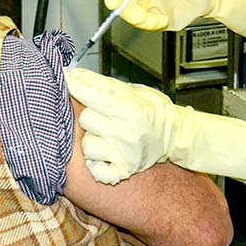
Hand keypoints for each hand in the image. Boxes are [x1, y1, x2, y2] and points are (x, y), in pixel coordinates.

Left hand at [65, 67, 245, 188]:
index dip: (75, 85)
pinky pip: (95, 169)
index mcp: (130, 109)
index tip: (69, 79)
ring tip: (109, 134)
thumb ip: (104, 85)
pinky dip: (97, 162)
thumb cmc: (154, 110)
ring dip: (94, 138)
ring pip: (87, 144)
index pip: (89, 94)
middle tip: (104, 114)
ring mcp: (124, 155)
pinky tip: (106, 153)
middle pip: (86, 119)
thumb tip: (74, 75)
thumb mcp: (133, 90)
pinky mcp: (123, 171)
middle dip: (92, 114)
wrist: (176, 136)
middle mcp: (126, 134)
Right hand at [105, 0, 245, 43]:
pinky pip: (143, 24)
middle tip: (142, 18)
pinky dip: (151, 25)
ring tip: (159, 20)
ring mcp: (145, 0)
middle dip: (129, 10)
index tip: (115, 2)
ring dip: (142, 20)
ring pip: (130, 13)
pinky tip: (163, 20)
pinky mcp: (151, 14)